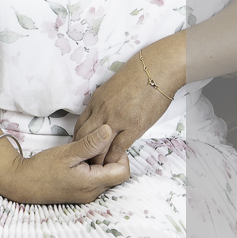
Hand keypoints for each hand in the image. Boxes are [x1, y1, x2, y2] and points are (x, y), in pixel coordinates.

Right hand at [0, 127, 130, 204]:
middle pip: (116, 175)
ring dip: (101, 161)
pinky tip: (81, 157)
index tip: (106, 143)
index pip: (123, 172)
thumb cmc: (43, 168)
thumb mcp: (67, 152)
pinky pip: (96, 179)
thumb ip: (90, 143)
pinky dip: (93, 166)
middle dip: (111, 157)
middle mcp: (93, 192)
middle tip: (96, 144)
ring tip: (86, 150)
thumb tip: (109, 130)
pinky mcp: (80, 192)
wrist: (23, 183)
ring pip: (106, 176)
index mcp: (92, 183)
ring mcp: (87, 194)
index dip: (120, 155)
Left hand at [72, 47, 179, 165]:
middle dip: (83, 153)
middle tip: (87, 162)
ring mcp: (117, 119)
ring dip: (97, 160)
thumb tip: (104, 114)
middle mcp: (103, 110)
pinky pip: (117, 149)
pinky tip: (114, 164)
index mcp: (97, 99)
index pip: (80, 125)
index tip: (82, 149)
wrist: (157, 68)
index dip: (79, 140)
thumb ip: (105, 102)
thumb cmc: (139, 73)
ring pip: (98, 147)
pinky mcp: (133, 127)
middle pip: (84, 138)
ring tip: (98, 169)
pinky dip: (114, 159)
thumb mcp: (113, 86)